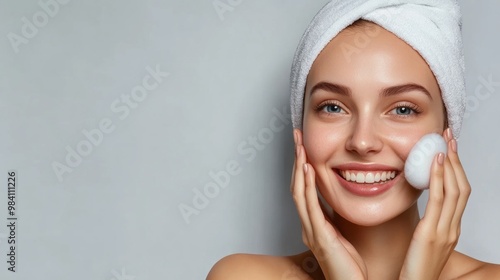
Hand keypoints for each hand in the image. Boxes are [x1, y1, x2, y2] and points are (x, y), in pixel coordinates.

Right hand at [291, 129, 366, 279]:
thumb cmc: (351, 266)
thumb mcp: (344, 235)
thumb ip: (337, 218)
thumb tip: (341, 198)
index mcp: (314, 223)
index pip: (304, 189)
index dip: (302, 166)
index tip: (304, 146)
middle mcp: (308, 225)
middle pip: (296, 186)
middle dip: (296, 159)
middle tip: (297, 137)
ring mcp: (311, 230)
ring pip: (299, 192)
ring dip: (298, 167)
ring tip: (300, 145)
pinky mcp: (319, 237)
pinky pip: (310, 207)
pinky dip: (306, 186)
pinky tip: (307, 169)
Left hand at [400, 128, 470, 279]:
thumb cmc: (414, 268)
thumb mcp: (423, 241)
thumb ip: (427, 223)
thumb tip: (418, 201)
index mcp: (450, 229)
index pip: (459, 193)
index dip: (456, 169)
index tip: (448, 149)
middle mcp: (451, 228)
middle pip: (462, 187)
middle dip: (456, 160)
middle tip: (448, 138)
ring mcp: (445, 231)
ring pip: (455, 190)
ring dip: (451, 163)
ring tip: (444, 143)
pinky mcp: (432, 234)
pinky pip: (439, 201)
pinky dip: (440, 179)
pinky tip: (435, 162)